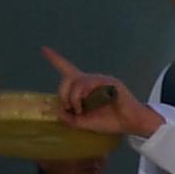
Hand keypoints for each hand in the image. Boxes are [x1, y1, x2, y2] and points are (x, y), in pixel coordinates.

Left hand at [43, 46, 164, 139]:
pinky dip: (83, 96)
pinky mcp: (110, 83)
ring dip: (73, 98)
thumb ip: (69, 118)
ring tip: (79, 110)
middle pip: (68, 78)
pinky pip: (90, 84)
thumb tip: (59, 111)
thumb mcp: (84, 123)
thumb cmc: (110, 121)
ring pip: (77, 82)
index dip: (56, 59)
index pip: (68, 70)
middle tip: (70, 109)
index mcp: (84, 87)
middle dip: (63, 94)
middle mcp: (91, 80)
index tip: (44, 49)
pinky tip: (88, 105)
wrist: (130, 124)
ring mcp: (101, 80)